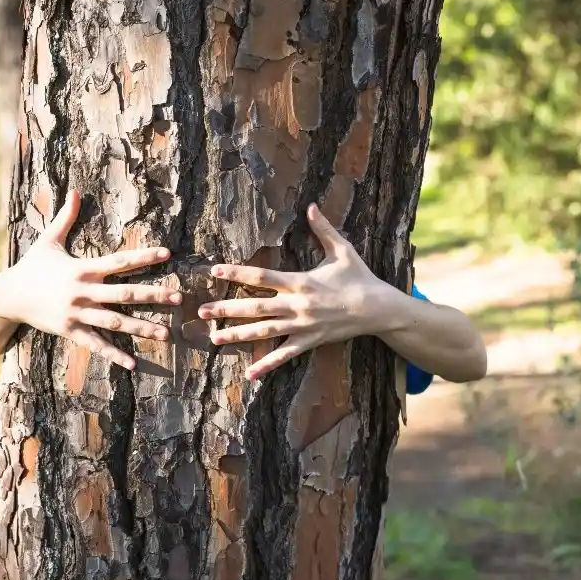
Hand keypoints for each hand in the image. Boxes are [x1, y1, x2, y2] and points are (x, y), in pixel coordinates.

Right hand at [0, 190, 181, 369]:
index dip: (143, 257)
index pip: (119, 261)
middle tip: (179, 298)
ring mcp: (77, 314)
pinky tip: (134, 363)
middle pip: (125, 294)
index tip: (167, 254)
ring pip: (116, 322)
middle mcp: (83, 292)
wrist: (7, 296)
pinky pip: (96, 344)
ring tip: (167, 334)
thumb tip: (75, 191)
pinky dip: (114, 354)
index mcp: (82, 268)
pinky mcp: (70, 331)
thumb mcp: (47, 240)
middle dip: (153, 296)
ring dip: (142, 328)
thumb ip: (65, 217)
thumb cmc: (31, 266)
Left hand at [197, 203, 391, 379]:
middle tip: (202, 312)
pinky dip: (267, 365)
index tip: (215, 271)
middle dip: (227, 309)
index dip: (238, 273)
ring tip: (215, 338)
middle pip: (256, 307)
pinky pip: (285, 355)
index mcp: (301, 281)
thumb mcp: (343, 250)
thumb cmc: (359, 278)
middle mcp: (297, 305)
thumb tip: (311, 206)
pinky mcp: (309, 341)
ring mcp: (302, 326)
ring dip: (239, 335)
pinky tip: (249, 374)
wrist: (378, 309)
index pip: (262, 276)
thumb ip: (323, 229)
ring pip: (265, 332)